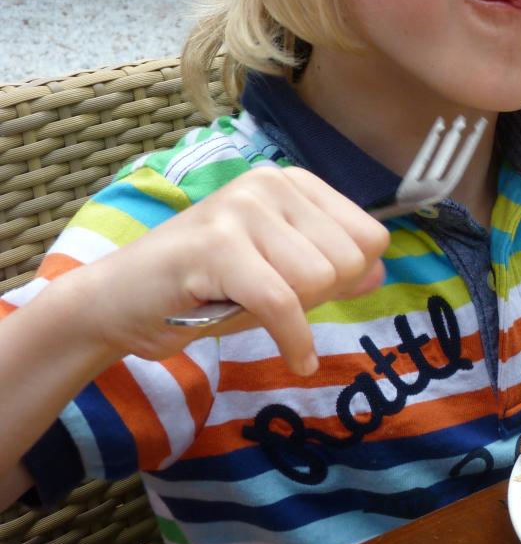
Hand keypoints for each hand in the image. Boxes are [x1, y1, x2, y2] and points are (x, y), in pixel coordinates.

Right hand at [70, 168, 389, 374]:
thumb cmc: (205, 290)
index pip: (370, 237)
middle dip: (319, 296)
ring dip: (292, 314)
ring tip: (248, 306)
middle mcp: (270, 184)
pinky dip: (294, 341)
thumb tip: (379, 271)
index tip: (305, 290)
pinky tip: (297, 360)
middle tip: (272, 301)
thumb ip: (333, 270)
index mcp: (293, 183)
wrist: (118, 304)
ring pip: (317, 280)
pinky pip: (283, 303)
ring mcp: (241, 208)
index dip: (346, 277)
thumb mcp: (282, 276)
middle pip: (348, 260)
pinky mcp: (217, 245)